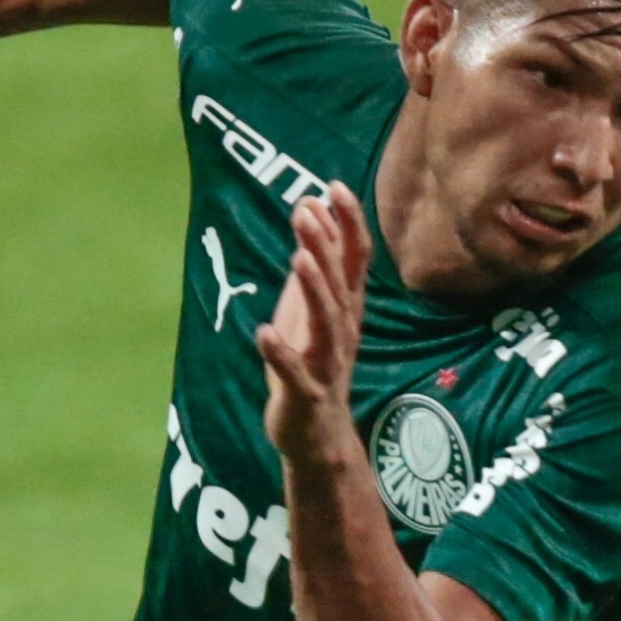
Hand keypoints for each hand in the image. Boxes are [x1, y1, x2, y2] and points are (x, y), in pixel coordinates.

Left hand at [256, 186, 370, 466]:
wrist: (319, 434)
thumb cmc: (313, 362)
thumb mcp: (313, 305)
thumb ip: (316, 259)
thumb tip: (311, 204)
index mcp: (346, 308)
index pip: (355, 259)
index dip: (348, 223)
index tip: (334, 186)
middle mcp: (343, 332)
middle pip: (340, 285)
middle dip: (325, 247)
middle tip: (307, 211)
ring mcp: (328, 365)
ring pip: (327, 324)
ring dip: (315, 291)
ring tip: (298, 258)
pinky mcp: (307, 396)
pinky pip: (296, 374)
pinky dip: (281, 354)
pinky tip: (265, 333)